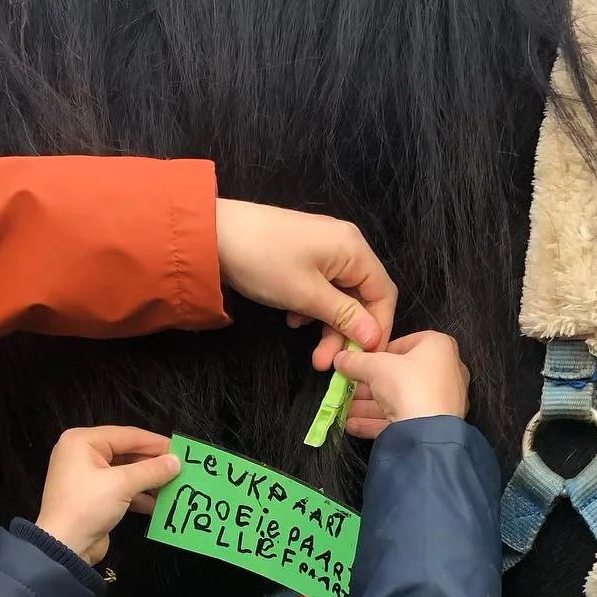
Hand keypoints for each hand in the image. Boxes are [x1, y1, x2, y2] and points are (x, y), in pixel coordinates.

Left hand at [35, 427, 179, 564]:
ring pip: (126, 472)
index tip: (181, 449)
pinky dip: (139, 495)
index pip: (127, 436)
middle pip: (126, 453)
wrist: (65, 547)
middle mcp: (83, 454)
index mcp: (82, 442)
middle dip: (153, 463)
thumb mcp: (122, 484)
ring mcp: (88, 477)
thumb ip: (152, 470)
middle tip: (181, 469)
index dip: (155, 443)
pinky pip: (121, 489)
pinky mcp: (94, 497)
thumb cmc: (88, 506)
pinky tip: (159, 503)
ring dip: (149, 481)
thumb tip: (177, 461)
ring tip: (175, 486)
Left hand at [214, 199, 396, 369]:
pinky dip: (312, 308)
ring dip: (327, 325)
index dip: (379, 327)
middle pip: (361, 297)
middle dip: (346, 333)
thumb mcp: (307, 295)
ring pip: (339, 296)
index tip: (366, 357)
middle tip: (327, 364)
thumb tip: (375, 338)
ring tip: (310, 351)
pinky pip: (321, 287)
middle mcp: (345, 245)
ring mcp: (324, 248)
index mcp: (353, 249)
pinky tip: (292, 320)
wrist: (214, 233)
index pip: (383, 293)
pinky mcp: (304, 254)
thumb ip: (344, 316)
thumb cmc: (264, 262)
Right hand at [334, 330, 469, 437]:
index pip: (404, 343)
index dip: (378, 353)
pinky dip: (378, 420)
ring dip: (369, 404)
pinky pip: (402, 418)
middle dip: (369, 383)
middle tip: (350, 387)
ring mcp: (440, 400)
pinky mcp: (433, 425)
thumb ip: (356, 361)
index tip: (361, 361)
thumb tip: (342, 359)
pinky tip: (355, 424)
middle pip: (399, 374)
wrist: (427, 434)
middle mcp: (445, 371)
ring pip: (399, 399)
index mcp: (439, 347)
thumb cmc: (410, 388)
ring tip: (346, 408)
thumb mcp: (375, 367)